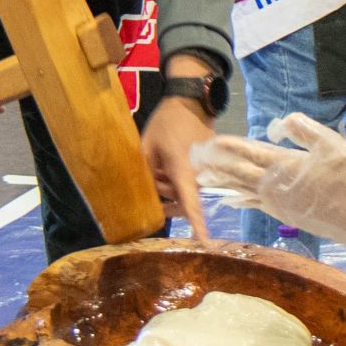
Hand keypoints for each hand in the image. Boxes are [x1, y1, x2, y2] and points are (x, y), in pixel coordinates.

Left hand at [143, 81, 216, 238]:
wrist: (190, 102)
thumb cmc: (167, 122)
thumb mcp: (147, 145)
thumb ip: (144, 171)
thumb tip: (139, 191)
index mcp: (183, 169)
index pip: (190, 202)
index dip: (197, 224)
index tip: (204, 242)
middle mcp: (198, 174)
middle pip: (184, 202)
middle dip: (166, 199)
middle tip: (151, 179)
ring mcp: (204, 171)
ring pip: (186, 194)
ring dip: (170, 190)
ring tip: (157, 170)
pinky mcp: (205, 167)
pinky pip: (190, 184)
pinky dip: (176, 182)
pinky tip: (165, 167)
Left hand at [202, 115, 345, 268]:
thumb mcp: (332, 144)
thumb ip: (304, 130)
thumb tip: (279, 122)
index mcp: (283, 167)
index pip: (247, 153)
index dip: (226, 146)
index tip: (206, 142)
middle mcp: (275, 189)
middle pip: (238, 174)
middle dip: (215, 165)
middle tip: (193, 158)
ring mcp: (281, 206)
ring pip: (244, 191)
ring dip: (223, 184)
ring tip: (203, 180)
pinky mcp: (291, 217)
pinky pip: (257, 206)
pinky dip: (242, 201)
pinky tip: (233, 201)